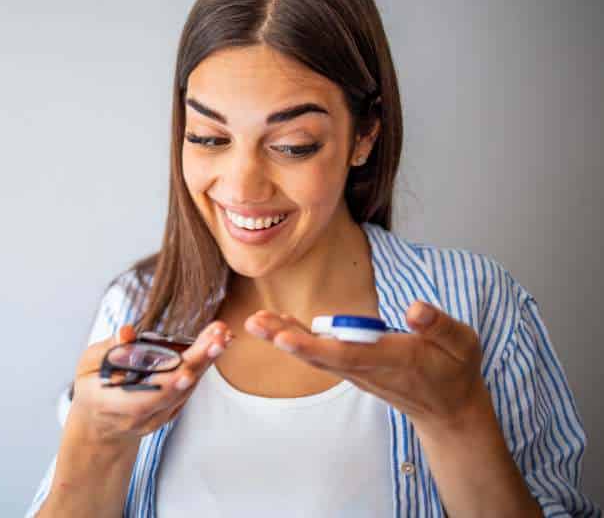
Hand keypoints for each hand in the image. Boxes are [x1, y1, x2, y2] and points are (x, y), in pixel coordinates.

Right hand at [68, 321, 234, 445]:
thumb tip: (126, 332)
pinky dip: (204, 365)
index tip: (186, 372)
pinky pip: (190, 388)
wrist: (101, 424)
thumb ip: (108, 348)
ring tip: (221, 334)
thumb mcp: (88, 364)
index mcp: (111, 404)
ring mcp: (157, 418)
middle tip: (217, 340)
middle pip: (174, 391)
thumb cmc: (93, 387)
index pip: (143, 399)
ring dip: (206, 360)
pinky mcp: (171, 412)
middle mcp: (138, 416)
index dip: (165, 387)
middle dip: (197, 364)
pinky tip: (217, 343)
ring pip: (187, 389)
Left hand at [245, 301, 489, 434]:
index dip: (314, 345)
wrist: (448, 408)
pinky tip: (277, 324)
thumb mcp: (462, 344)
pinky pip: (320, 354)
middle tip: (255, 323)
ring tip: (256, 320)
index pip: (347, 354)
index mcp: (393, 359)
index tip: (284, 336)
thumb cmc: (455, 370)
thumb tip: (415, 308)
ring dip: (284, 338)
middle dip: (286, 340)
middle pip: (320, 355)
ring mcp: (357, 371)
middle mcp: (367, 368)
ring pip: (316, 355)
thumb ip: (439, 326)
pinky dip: (297, 339)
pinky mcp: (353, 368)